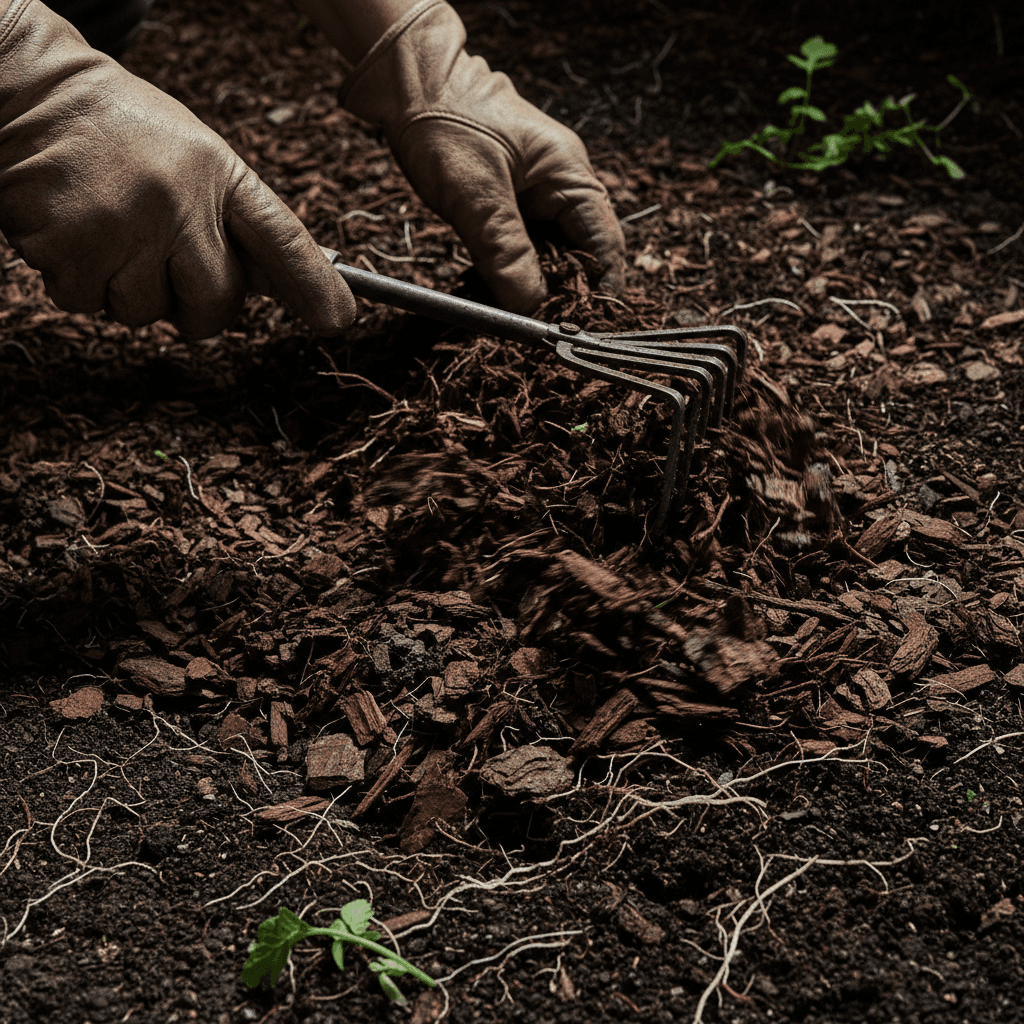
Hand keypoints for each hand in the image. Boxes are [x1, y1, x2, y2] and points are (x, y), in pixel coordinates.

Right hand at [0, 0, 354, 337]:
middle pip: (216, 304)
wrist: (28, 91)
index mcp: (219, 174)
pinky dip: (79, 284)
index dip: (314, 285)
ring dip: (127, 291)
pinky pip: (88, 305)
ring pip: (145, 314)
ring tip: (109, 230)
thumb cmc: (122, 135)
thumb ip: (232, 221)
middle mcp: (179, 201)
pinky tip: (74, 234)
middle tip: (169, 272)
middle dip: (198, 310)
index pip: (282, 239)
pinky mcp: (71, 249)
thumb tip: (277, 288)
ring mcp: (124, 227)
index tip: (338, 321)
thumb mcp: (195, 161)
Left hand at [339, 0, 625, 313]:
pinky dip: (509, 271)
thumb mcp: (476, 195)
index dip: (598, 288)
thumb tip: (531, 308)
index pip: (604, 244)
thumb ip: (506, 252)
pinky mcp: (507, 203)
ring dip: (532, 285)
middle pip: (578, 255)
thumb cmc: (444, 122)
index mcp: (569, 175)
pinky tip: (493, 290)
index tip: (579, 324)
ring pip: (546, 255)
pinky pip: (519, 247)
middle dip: (562, 293)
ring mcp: (533, 195)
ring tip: (514, 315)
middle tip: (539, 327)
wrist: (406, 84)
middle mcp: (559, 186)